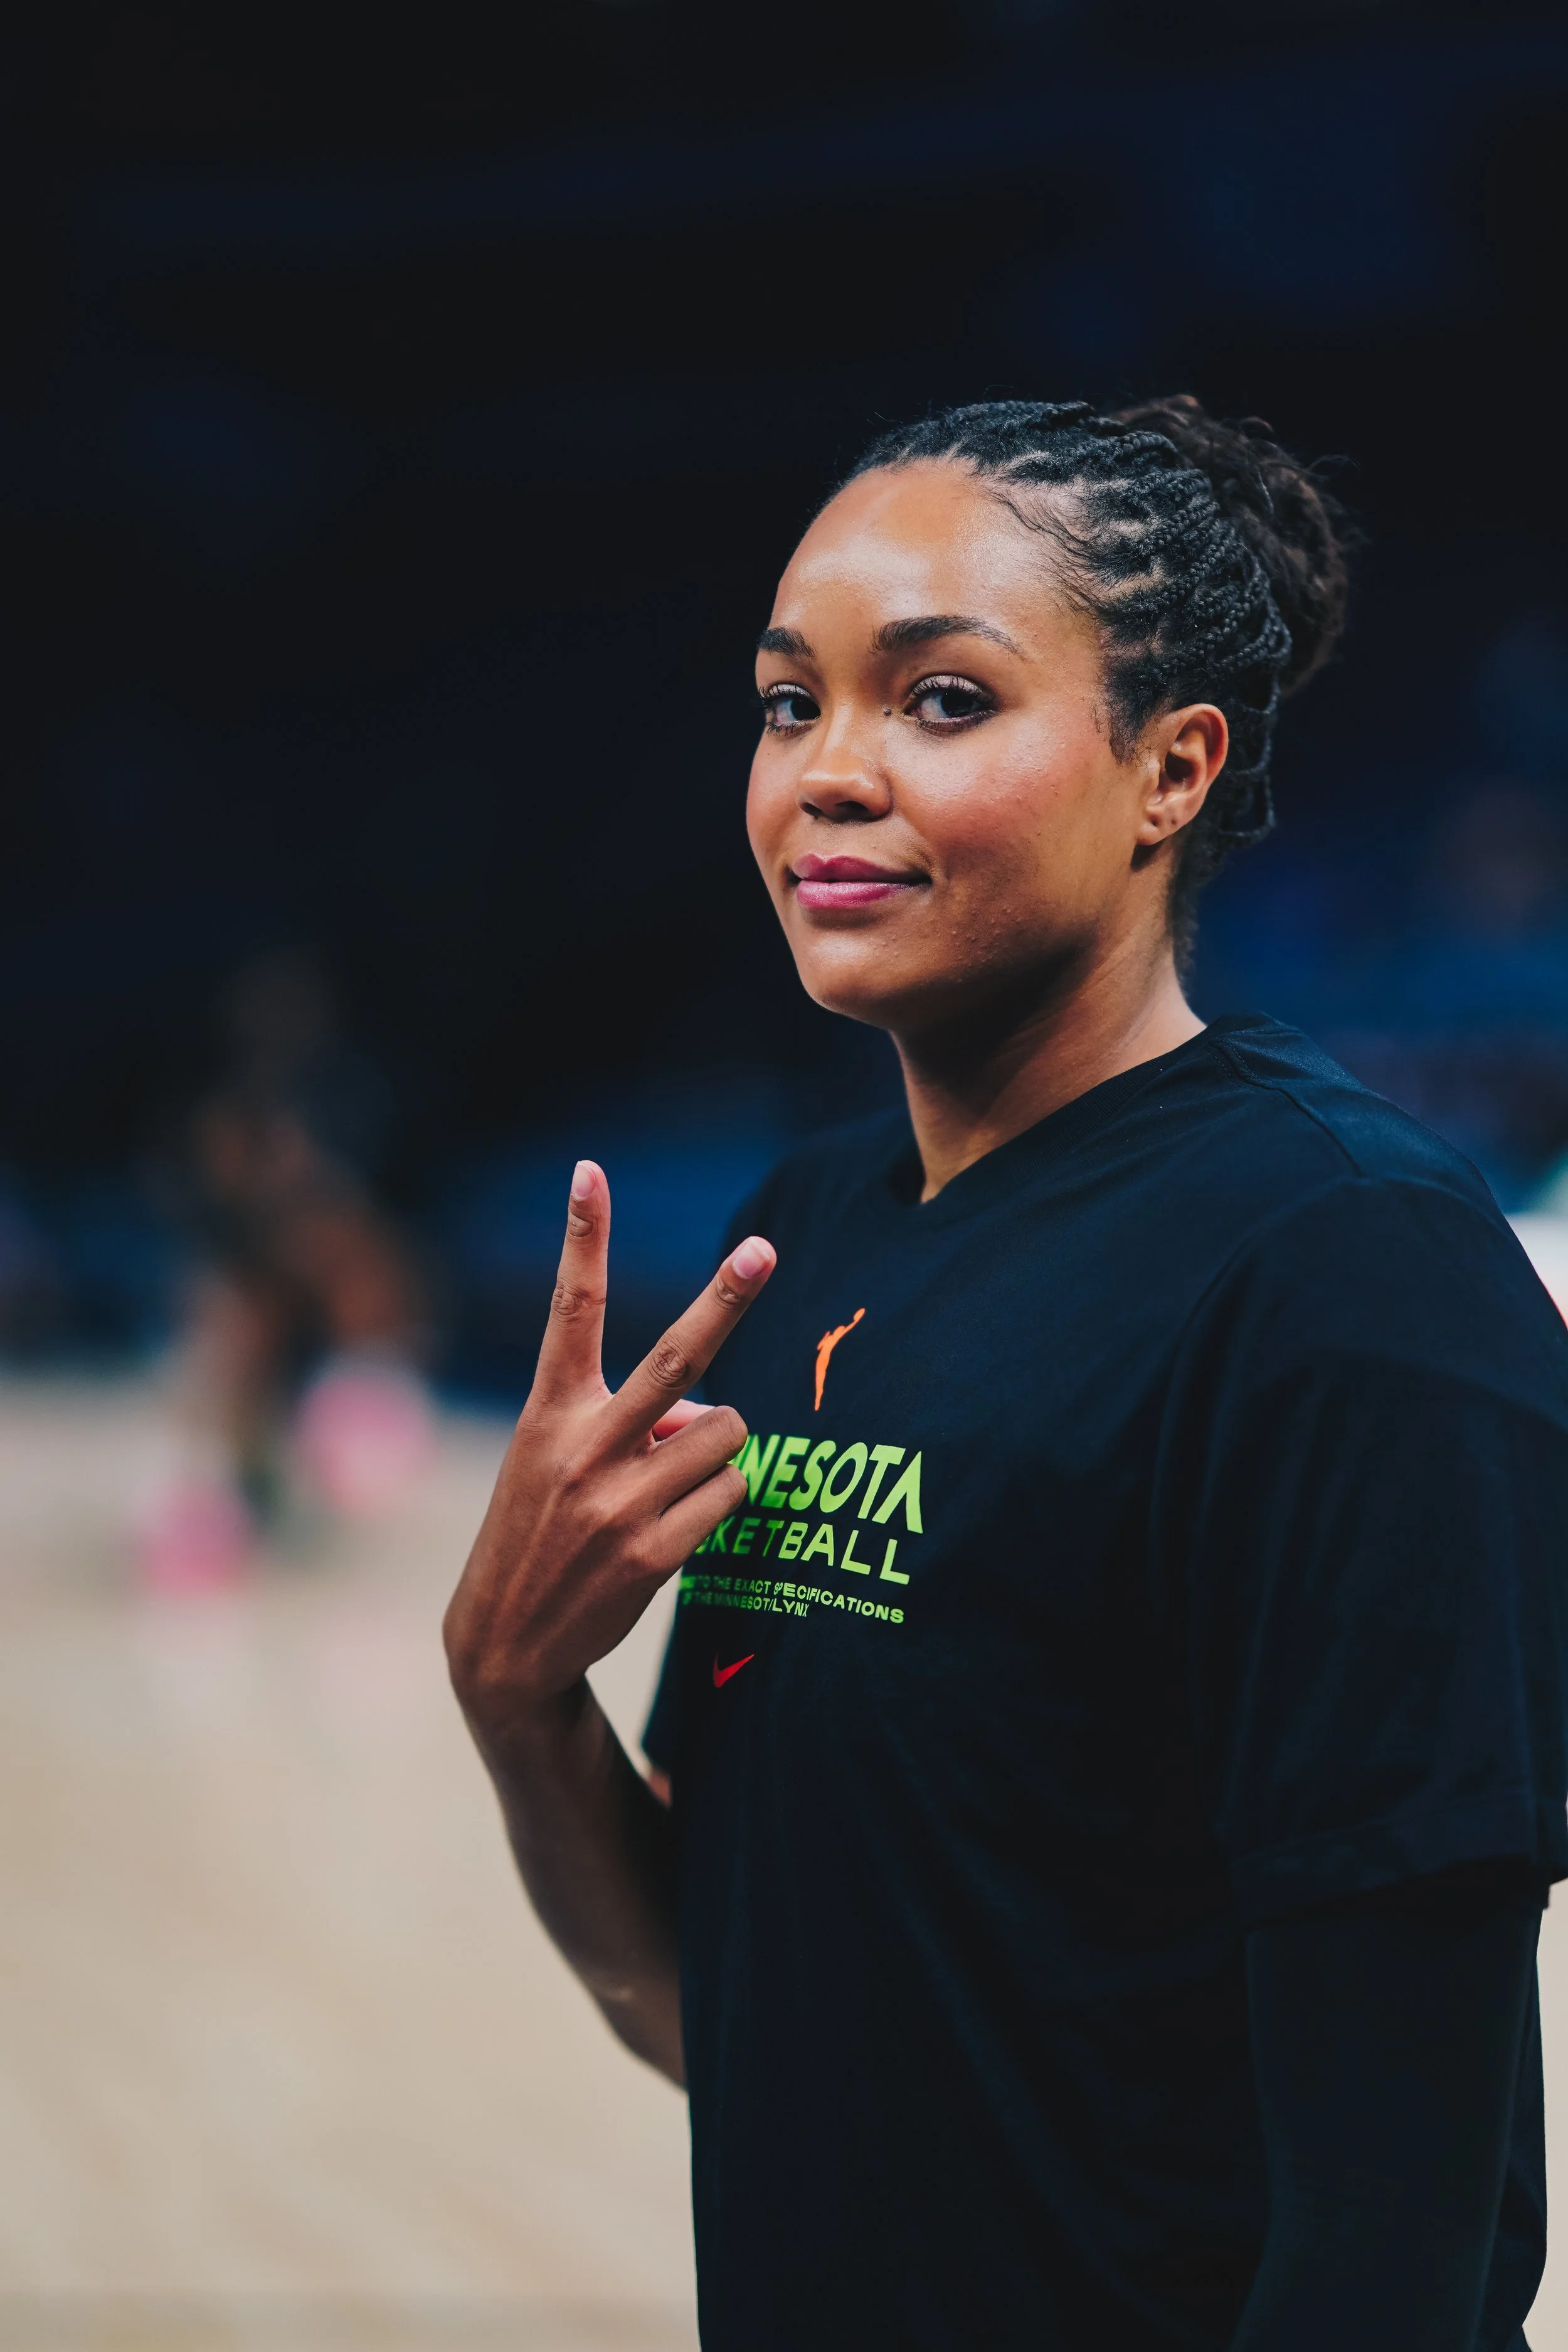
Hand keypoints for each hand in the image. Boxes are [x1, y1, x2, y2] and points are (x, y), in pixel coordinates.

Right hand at [444, 1158, 774, 1758]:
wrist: (504, 1645)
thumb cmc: (542, 1533)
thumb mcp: (556, 1462)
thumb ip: (628, 1421)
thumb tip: (706, 1415)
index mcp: (549, 1412)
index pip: (572, 1308)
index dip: (583, 1236)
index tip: (589, 1171)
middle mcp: (583, 1447)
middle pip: (675, 1359)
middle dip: (726, 1297)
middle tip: (764, 1249)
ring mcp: (619, 1503)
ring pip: (726, 1434)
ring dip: (719, 1449)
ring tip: (675, 1481)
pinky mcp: (654, 1555)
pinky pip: (731, 1495)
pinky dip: (722, 1500)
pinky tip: (680, 1527)